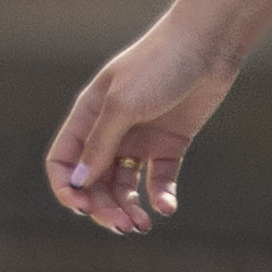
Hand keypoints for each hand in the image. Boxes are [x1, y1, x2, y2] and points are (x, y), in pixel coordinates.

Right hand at [43, 21, 229, 237]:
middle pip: (94, 181)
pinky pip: (159, 179)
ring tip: (142, 225)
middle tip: (123, 225)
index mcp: (89, 116)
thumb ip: (100, 144)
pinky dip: (160, 196)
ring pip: (124, 185)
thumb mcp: (123, 105)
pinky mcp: (170, 145)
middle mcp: (111, 130)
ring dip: (129, 207)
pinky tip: (166, 207)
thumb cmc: (159, 65)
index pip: (64, 161)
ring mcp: (140, 138)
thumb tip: (79, 183)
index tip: (83, 209)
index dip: (67, 188)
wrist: (207, 46)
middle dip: (103, 206)